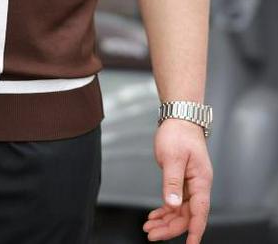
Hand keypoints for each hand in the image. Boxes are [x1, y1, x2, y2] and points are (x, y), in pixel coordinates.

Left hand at [143, 118, 212, 243]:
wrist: (179, 118)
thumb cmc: (178, 133)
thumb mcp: (172, 157)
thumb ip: (172, 182)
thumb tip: (172, 205)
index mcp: (201, 180)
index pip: (200, 212)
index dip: (195, 230)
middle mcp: (198, 185)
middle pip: (187, 215)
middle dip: (170, 228)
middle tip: (151, 235)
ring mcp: (190, 184)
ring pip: (180, 211)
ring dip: (166, 221)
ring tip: (149, 228)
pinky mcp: (182, 181)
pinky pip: (175, 202)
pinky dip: (165, 210)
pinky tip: (154, 216)